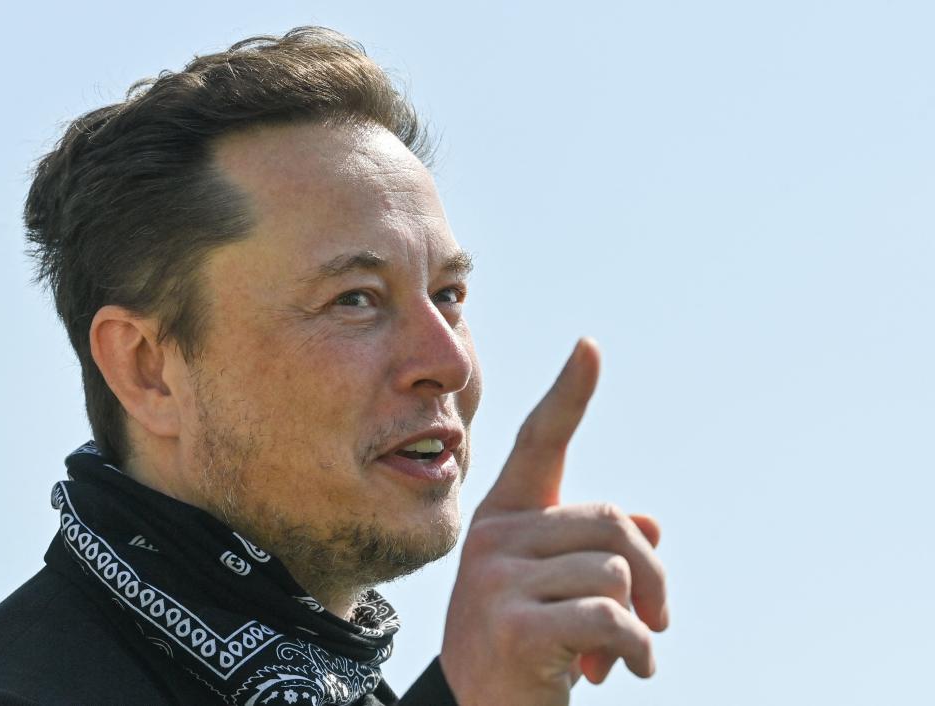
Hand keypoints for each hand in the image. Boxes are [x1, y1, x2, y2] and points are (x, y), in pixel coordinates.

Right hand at [439, 339, 668, 705]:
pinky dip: (636, 650)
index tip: (590, 346)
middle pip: (612, 521)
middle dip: (652, 575)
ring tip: (626, 654)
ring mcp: (496, 578)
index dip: (568, 395)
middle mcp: (493, 536)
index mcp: (504, 517)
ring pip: (615, 570)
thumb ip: (601, 551)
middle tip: (657, 620)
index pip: (538, 444)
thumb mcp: (563, 591)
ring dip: (643, 622)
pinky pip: (610, 618)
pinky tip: (621, 671)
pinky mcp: (512, 624)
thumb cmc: (529, 645)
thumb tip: (653, 525)